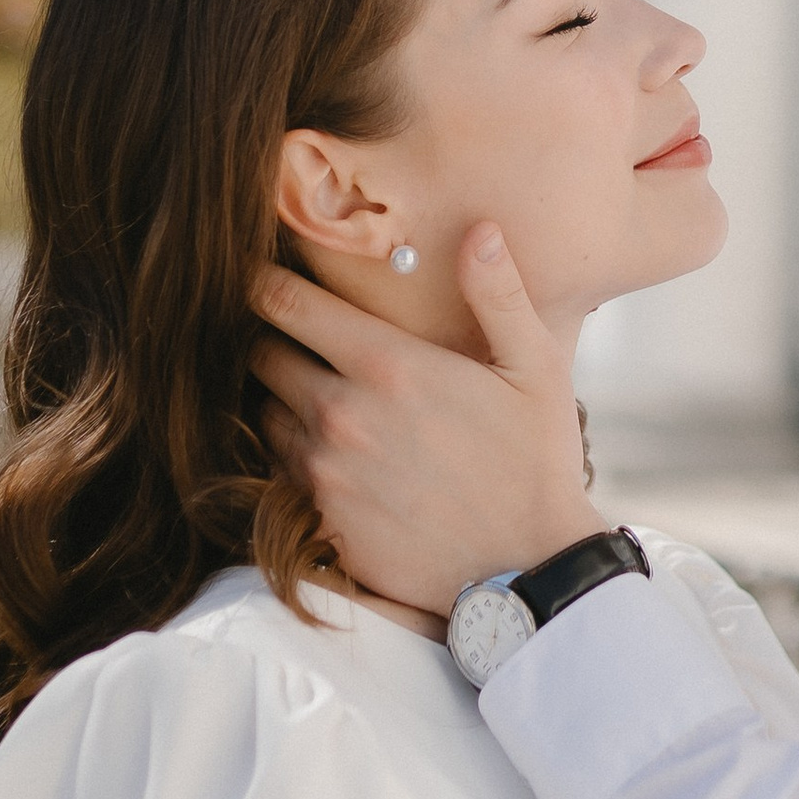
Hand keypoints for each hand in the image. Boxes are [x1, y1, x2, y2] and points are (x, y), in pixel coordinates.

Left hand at [251, 230, 601, 618]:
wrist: (528, 570)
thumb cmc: (536, 462)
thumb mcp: (535, 368)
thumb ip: (499, 294)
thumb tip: (478, 228)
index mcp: (386, 365)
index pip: (284, 303)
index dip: (266, 282)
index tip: (265, 276)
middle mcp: (341, 414)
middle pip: (262, 355)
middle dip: (275, 340)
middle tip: (299, 339)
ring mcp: (325, 473)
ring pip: (263, 415)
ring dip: (281, 402)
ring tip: (316, 398)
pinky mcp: (320, 522)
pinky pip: (279, 474)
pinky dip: (292, 458)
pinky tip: (330, 456)